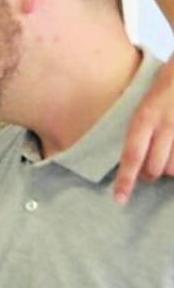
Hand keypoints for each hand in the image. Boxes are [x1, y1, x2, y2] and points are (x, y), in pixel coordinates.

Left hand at [117, 56, 173, 202]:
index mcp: (144, 118)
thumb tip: (135, 161)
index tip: (119, 200)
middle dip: (149, 174)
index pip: (132, 156)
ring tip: (167, 154)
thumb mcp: (145, 104)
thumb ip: (142, 131)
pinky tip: (173, 153)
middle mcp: (164, 125)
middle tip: (148, 169)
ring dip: (169, 169)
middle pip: (154, 168)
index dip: (125, 181)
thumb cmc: (165, 87)